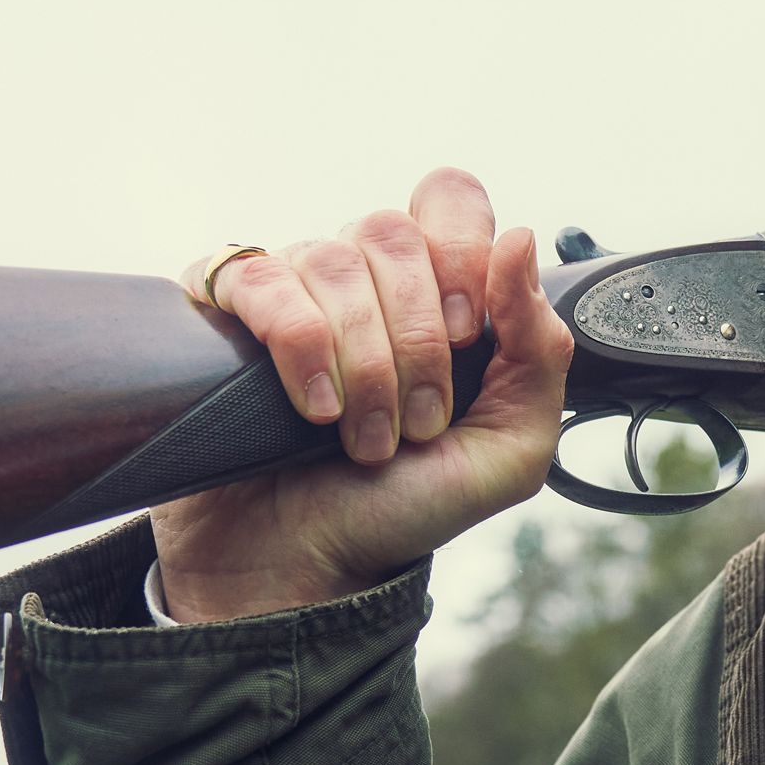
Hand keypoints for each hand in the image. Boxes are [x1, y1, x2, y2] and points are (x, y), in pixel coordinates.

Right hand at [150, 169, 572, 620]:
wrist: (306, 565)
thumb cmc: (404, 507)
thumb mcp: (509, 449)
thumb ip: (541, 351)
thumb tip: (521, 239)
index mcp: (432, 289)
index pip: (449, 199)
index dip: (462, 253)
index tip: (469, 337)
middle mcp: (360, 276)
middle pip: (391, 232)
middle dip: (416, 338)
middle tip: (419, 422)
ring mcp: (291, 289)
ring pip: (331, 259)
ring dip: (363, 362)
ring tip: (363, 438)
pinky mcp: (224, 312)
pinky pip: (258, 278)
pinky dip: (296, 343)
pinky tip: (312, 406)